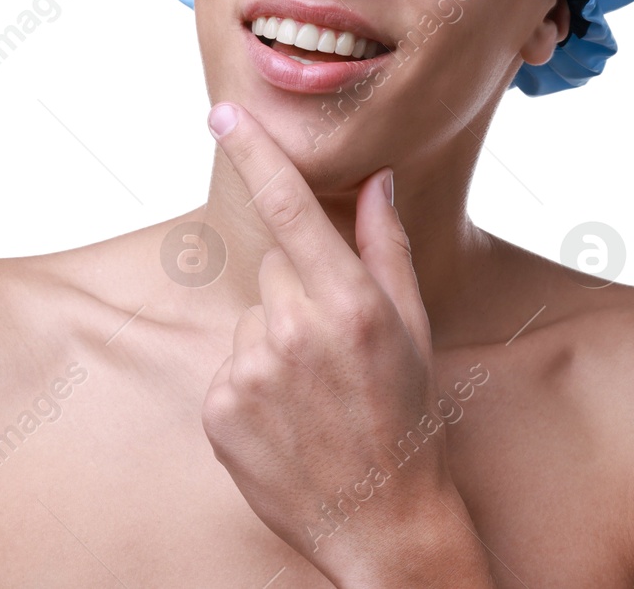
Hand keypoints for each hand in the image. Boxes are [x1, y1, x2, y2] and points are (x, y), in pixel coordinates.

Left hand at [202, 100, 462, 584]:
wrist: (382, 521)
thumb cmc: (408, 420)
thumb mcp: (414, 329)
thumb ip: (388, 248)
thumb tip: (377, 179)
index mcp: (350, 304)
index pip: (293, 208)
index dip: (257, 154)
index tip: (223, 113)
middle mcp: (295, 331)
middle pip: (276, 270)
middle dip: (301, 295)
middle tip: (337, 353)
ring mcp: (251, 372)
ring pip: (252, 319)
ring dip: (276, 343)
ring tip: (314, 394)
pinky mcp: (219, 409)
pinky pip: (229, 367)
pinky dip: (251, 385)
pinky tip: (287, 419)